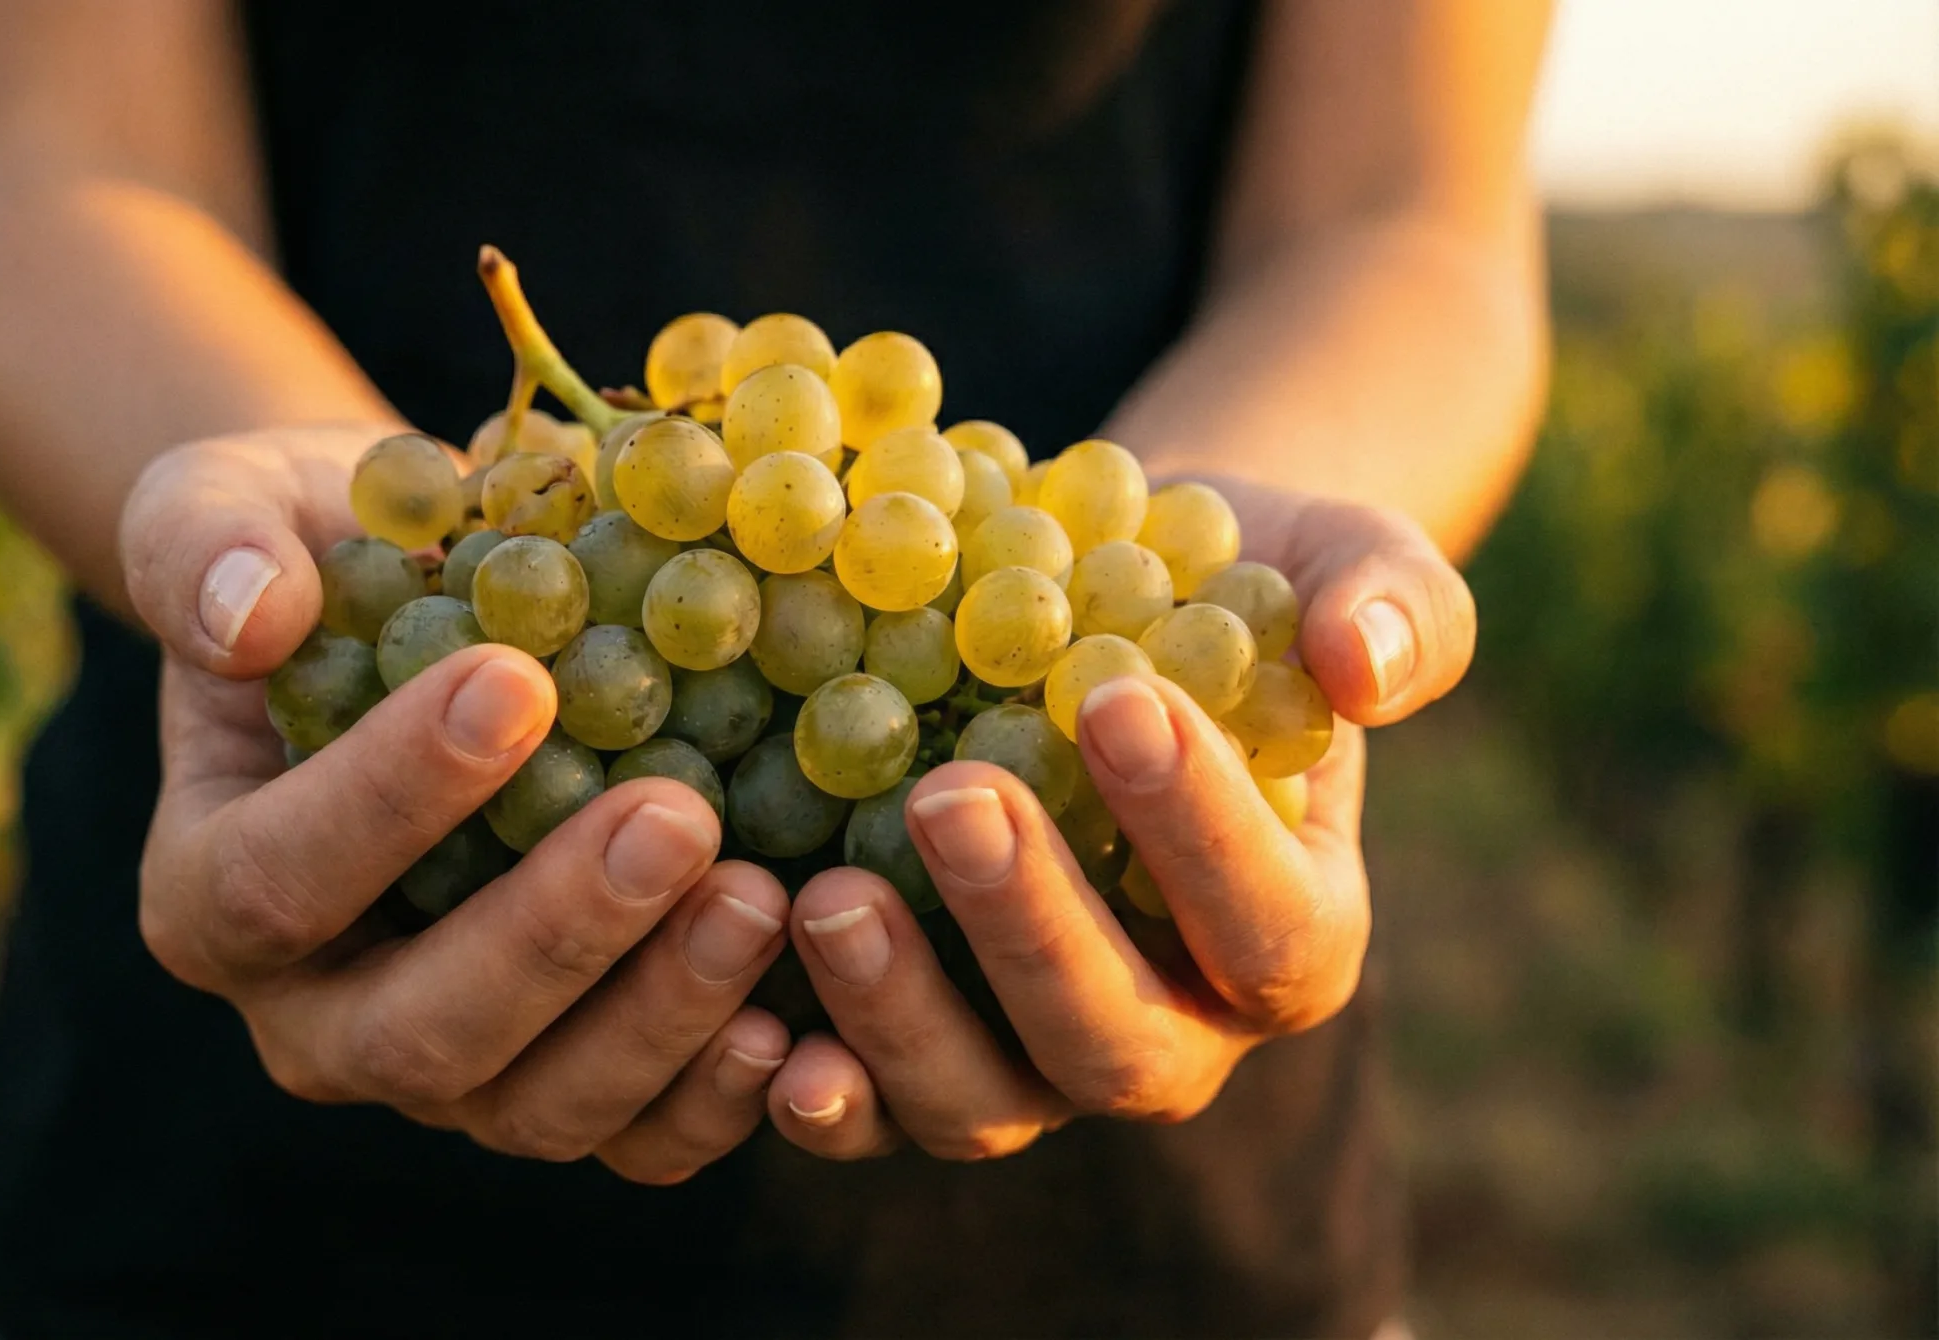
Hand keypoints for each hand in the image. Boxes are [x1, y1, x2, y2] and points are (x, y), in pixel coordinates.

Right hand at [120, 426, 795, 1183]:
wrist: (412, 616)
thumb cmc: (311, 558)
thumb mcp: (226, 509)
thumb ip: (206, 550)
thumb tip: (247, 615)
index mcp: (210, 897)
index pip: (277, 879)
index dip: (391, 798)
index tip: (518, 683)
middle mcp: (314, 1019)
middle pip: (418, 1034)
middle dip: (553, 934)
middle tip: (676, 815)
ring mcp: (446, 1072)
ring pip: (537, 1106)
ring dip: (657, 1016)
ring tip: (762, 897)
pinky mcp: (558, 1086)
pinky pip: (632, 1140)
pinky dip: (717, 1096)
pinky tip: (801, 1019)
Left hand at [765, 477, 1474, 1158]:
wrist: (1090, 607)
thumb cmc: (1225, 586)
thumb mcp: (1333, 559)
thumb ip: (1390, 604)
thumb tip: (1369, 664)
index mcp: (1293, 932)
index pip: (1266, 922)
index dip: (1199, 830)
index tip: (1112, 699)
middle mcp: (1173, 1029)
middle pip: (1114, 1039)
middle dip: (1030, 929)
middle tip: (948, 800)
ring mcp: (1034, 1058)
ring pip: (984, 1101)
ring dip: (902, 1017)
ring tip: (826, 897)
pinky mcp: (917, 1054)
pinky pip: (870, 1113)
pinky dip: (815, 1091)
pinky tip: (747, 1026)